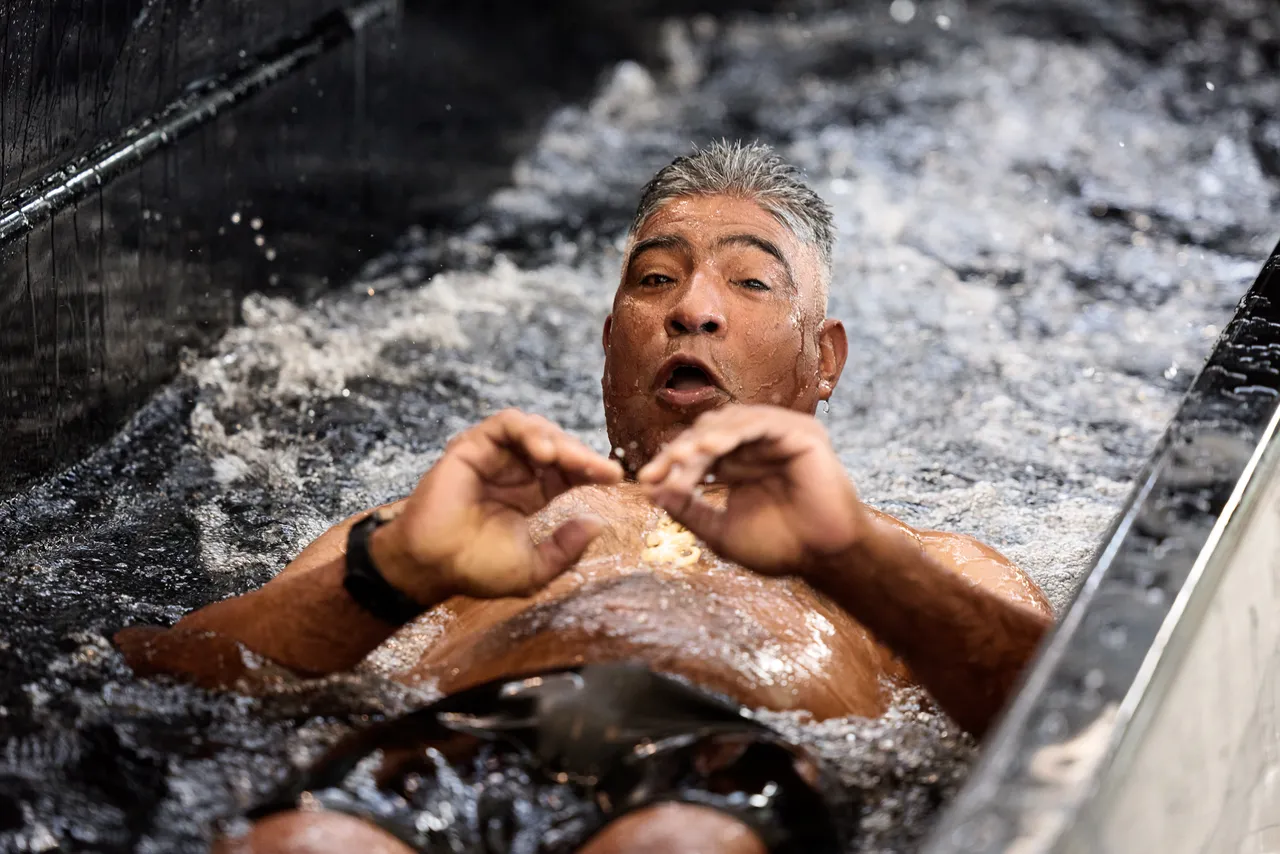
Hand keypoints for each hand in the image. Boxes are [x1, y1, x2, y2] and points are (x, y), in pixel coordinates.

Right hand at [374, 409, 622, 602]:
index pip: (571, 472)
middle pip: (559, 446)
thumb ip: (566, 549)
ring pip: (536, 429)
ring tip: (569, 459)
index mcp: (533, 493)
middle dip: (582, 455)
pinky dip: (528, 431)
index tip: (617, 477)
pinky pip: (506, 424)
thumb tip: (597, 524)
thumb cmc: (476, 569)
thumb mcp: (534, 568)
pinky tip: (544, 451)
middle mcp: (517, 471)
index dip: (593, 470)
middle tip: (600, 469)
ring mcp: (495, 457)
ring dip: (558, 439)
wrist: (432, 565)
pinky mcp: (473, 446)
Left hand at [636, 405, 869, 576]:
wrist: (823, 558)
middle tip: (658, 472)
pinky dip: (733, 431)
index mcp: (739, 463)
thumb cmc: (779, 548)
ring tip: (680, 459)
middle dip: (680, 451)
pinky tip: (711, 448)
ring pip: (730, 423)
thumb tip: (652, 493)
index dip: (671, 463)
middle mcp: (757, 445)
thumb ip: (689, 511)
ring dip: (702, 439)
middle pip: (708, 432)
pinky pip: (760, 423)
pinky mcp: (801, 433)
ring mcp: (780, 436)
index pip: (697, 451)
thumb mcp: (720, 531)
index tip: (645, 481)